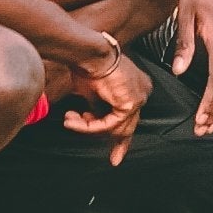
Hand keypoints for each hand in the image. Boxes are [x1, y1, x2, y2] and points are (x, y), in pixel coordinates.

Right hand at [50, 46, 152, 164]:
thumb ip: (99, 108)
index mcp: (136, 87)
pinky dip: (90, 126)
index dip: (122, 139)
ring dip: (88, 128)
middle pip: (127, 126)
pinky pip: (109, 125)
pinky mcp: (130, 103)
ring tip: (70, 120)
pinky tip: (75, 120)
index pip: (130, 118)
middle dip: (118, 144)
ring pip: (115, 128)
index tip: (117, 156)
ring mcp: (139, 97)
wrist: (88, 53)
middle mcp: (143, 92)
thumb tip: (93, 121)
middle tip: (113, 160)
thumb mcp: (94, 92)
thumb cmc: (88, 65)